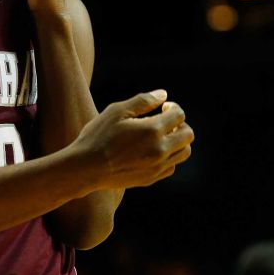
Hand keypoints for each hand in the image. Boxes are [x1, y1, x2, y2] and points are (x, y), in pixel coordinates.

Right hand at [69, 90, 194, 189]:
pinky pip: (171, 166)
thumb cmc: (98, 136)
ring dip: (178, 141)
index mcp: (153, 130)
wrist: (86, 168)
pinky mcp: (151, 179)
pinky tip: (153, 150)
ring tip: (161, 136)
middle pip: (188, 134)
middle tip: (164, 120)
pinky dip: (169, 156)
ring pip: (184, 152)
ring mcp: (157, 167)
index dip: (172, 107)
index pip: (179, 115)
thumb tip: (163, 95)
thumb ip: (143, 101)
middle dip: (180, 124)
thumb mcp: (117, 111)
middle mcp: (160, 150)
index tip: (162, 107)